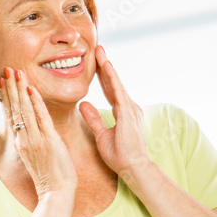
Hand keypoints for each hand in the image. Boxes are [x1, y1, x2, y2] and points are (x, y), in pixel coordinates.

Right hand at [0, 67, 77, 197]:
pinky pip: (40, 117)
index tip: (3, 81)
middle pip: (14, 109)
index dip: (7, 97)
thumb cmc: (51, 177)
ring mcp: (34, 139)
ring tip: (15, 73)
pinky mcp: (47, 141)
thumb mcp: (37, 156)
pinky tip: (31, 89)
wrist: (56, 193)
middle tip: (6, 69)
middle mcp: (24, 139)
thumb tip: (33, 129)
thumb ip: (33, 140)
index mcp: (21, 142)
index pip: (12, 114)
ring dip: (20, 90)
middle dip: (10, 88)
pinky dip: (35, 102)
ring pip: (24, 110)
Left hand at [78, 46, 149, 175]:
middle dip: (104, 66)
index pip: (109, 90)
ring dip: (107, 67)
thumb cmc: (120, 155)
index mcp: (122, 111)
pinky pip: (118, 91)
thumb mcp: (101, 134)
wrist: (133, 168)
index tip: (94, 62)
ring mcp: (130, 108)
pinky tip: (106, 67)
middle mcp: (128, 107)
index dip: (102, 76)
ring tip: (99, 51)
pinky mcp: (128, 112)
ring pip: (116, 83)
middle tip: (97, 48)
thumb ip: (94, 118)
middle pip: (113, 82)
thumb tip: (84, 104)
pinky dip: (112, 78)